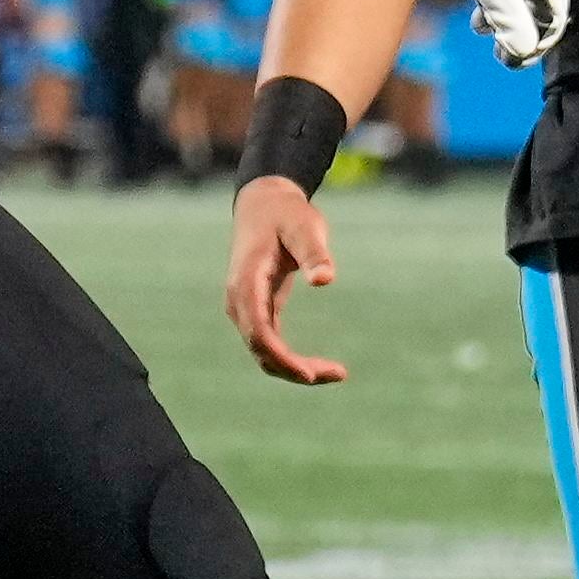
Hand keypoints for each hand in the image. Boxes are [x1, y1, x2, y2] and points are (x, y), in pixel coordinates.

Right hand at [225, 175, 344, 385]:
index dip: (283, 357)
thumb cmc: (287, 214)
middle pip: (261, 350)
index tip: (311, 374)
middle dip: (295, 369)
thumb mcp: (305, 227)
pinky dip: (292, 360)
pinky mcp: (258, 311)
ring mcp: (246, 309)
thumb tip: (325, 280)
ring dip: (295, 369)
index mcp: (246, 283)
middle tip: (338, 374)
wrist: (264, 204)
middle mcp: (240, 302)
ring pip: (264, 353)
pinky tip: (319, 366)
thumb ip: (315, 252)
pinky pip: (271, 345)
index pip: (259, 332)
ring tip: (336, 373)